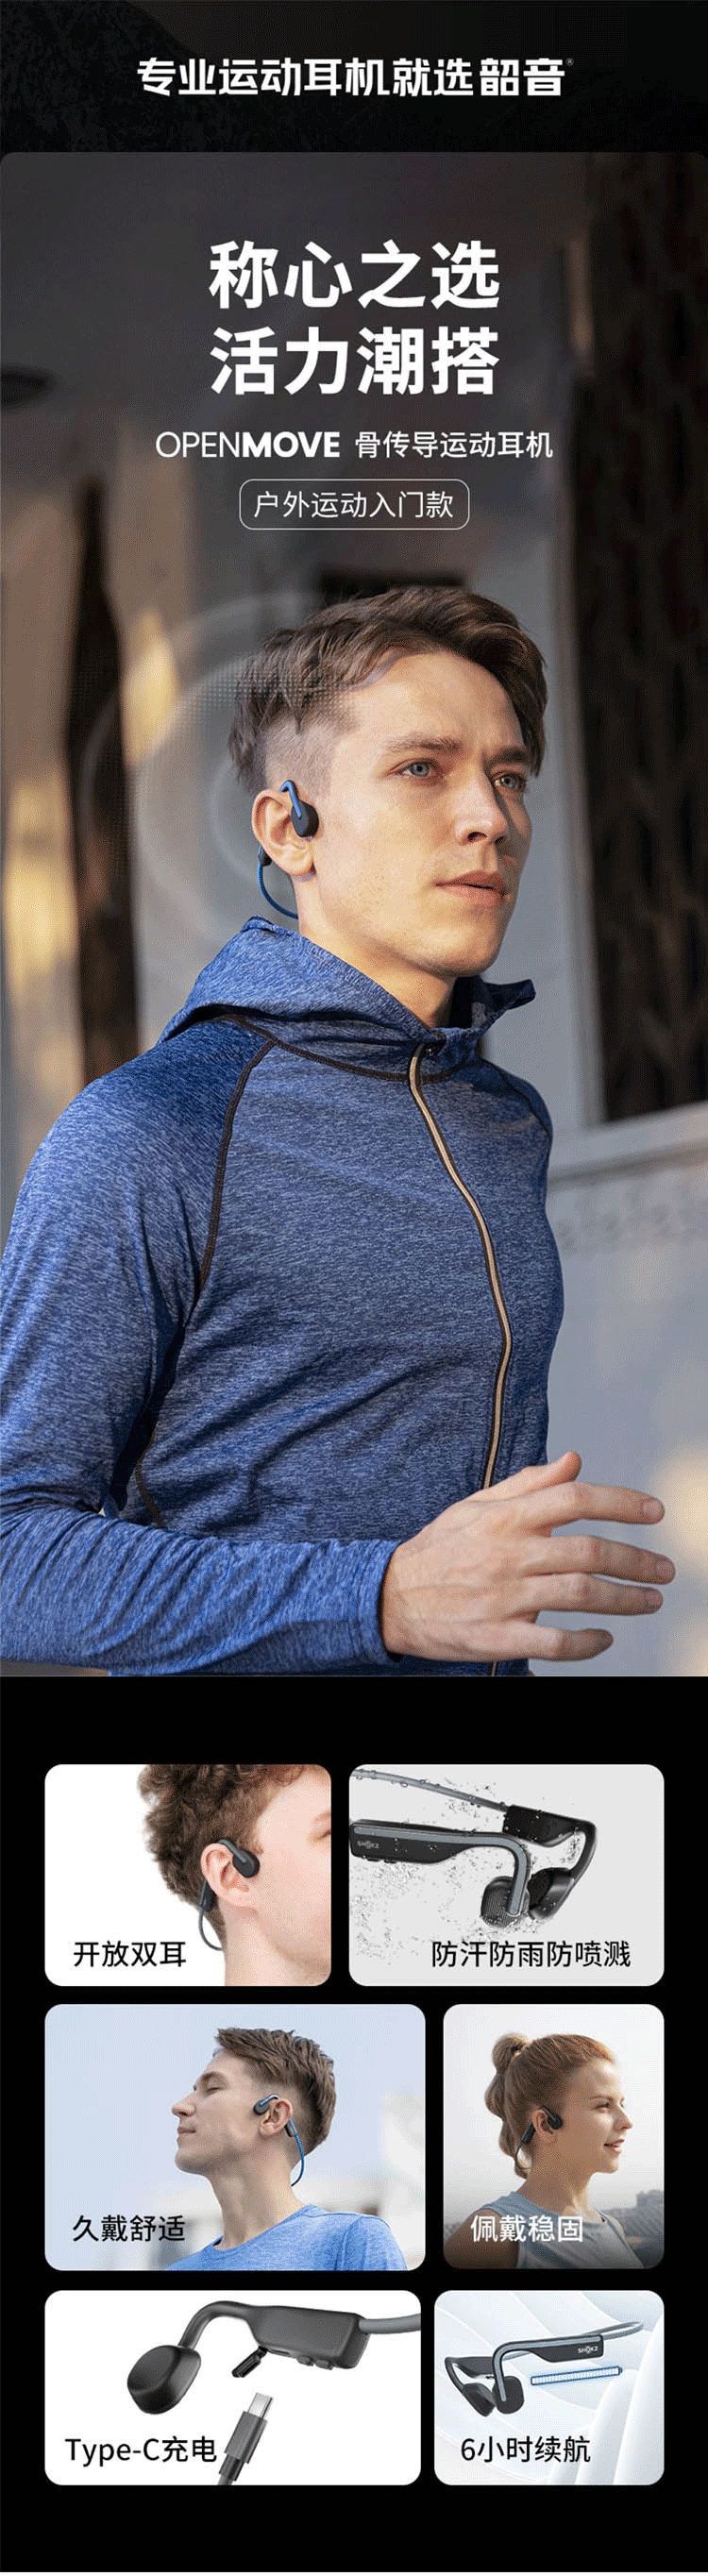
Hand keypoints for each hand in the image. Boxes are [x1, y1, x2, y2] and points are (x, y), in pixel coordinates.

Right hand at [379, 1450, 674, 1662]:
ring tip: (649, 1600)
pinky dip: (588, 1643)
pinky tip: (605, 1638)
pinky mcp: (497, 1638)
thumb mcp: (477, 1505)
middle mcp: (508, 1555)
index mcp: (505, 1518)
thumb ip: (529, 1484)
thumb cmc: (440, 1549)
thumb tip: (575, 1461)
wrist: (389, 1598)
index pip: (575, 1500)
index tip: (654, 1512)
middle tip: (664, 1569)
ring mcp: (504, 1598)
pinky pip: (554, 1644)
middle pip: (589, 1552)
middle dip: (637, 1559)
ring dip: (625, 1599)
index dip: (622, 1502)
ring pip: (580, 1595)